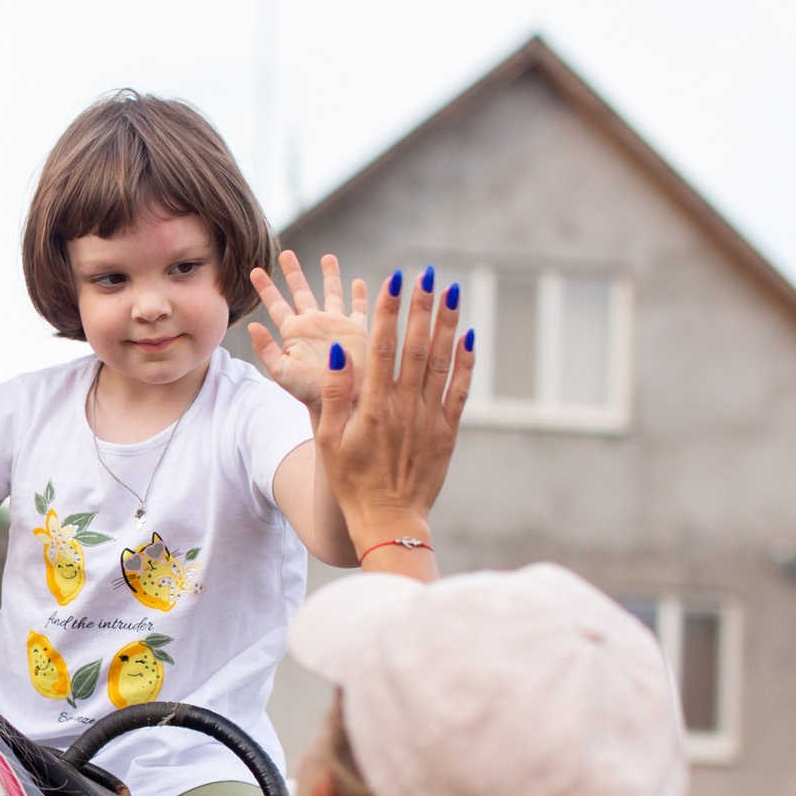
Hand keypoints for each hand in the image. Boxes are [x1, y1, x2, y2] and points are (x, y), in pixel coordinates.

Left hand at [247, 252, 367, 419]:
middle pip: (301, 291)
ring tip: (328, 256)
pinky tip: (357, 282)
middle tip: (285, 252)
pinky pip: (359, 308)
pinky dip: (359, 294)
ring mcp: (335, 326)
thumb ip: (266, 349)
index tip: (254, 269)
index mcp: (294, 332)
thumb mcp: (282, 372)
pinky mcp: (356, 331)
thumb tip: (253, 325)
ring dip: (329, 275)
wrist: (339, 402)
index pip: (276, 304)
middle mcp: (314, 325)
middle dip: (294, 272)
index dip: (266, 287)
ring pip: (331, 293)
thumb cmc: (309, 392)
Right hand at [315, 266, 473, 570]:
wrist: (389, 521)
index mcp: (373, 406)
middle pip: (416, 347)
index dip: (390, 311)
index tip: (396, 281)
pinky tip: (468, 338)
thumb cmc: (351, 482)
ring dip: (447, 326)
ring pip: (441, 362)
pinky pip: (460, 391)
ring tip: (451, 294)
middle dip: (422, 308)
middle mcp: (404, 407)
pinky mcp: (448, 433)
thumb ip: (334, 394)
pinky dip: (465, 363)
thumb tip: (338, 352)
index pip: (383, 347)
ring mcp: (430, 418)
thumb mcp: (328, 440)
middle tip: (428, 275)